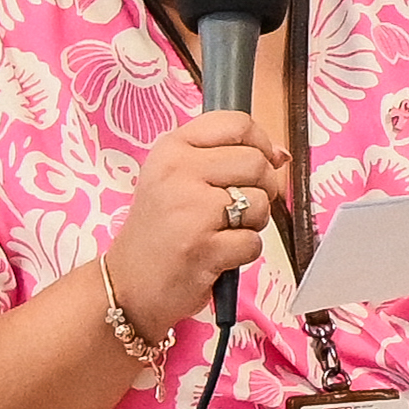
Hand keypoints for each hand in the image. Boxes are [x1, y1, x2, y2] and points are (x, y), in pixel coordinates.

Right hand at [111, 108, 292, 330]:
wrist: (127, 285)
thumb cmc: (159, 230)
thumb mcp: (176, 178)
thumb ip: (224, 157)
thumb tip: (280, 154)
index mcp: (171, 148)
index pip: (236, 124)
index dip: (260, 143)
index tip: (258, 161)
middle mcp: (178, 172)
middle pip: (257, 162)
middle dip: (261, 188)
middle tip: (237, 208)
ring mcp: (191, 210)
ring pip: (260, 203)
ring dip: (251, 224)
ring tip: (220, 232)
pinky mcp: (204, 248)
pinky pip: (254, 241)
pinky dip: (243, 253)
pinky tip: (216, 254)